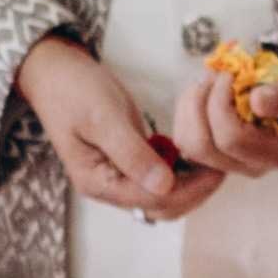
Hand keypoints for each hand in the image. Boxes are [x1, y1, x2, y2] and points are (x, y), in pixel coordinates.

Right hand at [19, 34, 217, 221]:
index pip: (151, 200)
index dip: (188, 190)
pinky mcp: (126, 162)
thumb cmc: (74, 90)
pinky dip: (178, 171)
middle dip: (193, 192)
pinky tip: (194, 154)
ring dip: (188, 184)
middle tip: (221, 167)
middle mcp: (107, 186)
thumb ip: (132, 153)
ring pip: (161, 196)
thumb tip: (163, 185)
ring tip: (212, 162)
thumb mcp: (104, 118)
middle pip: (159, 206)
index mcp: (97, 182)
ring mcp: (116, 176)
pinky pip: (157, 178)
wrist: (55, 72)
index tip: (217, 172)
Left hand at [179, 45, 277, 184]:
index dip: (221, 104)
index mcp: (276, 154)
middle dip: (200, 104)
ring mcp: (229, 161)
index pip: (232, 139)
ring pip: (188, 143)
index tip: (230, 75)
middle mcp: (250, 165)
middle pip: (203, 147)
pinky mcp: (213, 150)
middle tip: (214, 73)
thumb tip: (258, 101)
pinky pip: (184, 135)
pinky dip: (186, 106)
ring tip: (208, 76)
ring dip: (190, 104)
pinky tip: (203, 87)